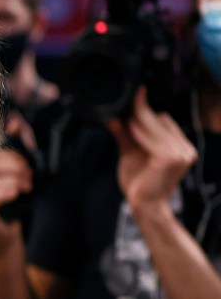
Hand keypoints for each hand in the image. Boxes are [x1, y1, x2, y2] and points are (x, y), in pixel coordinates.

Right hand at [0, 148, 32, 250]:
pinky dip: (3, 192)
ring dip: (13, 179)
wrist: (0, 233)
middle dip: (14, 166)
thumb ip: (8, 146)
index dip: (10, 155)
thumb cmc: (3, 200)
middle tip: (29, 174)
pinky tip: (14, 192)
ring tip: (27, 185)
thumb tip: (15, 123)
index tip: (26, 163)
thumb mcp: (7, 172)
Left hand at [107, 87, 195, 214]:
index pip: (164, 120)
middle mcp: (185, 148)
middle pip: (161, 119)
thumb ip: (124, 136)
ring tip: (124, 118)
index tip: (137, 93)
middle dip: (142, 112)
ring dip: (139, 120)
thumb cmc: (139, 182)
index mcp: (180, 146)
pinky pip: (152, 138)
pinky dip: (140, 132)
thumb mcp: (131, 154)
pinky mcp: (171, 158)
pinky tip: (129, 128)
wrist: (144, 206)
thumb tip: (111, 118)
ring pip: (156, 126)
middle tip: (127, 101)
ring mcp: (181, 153)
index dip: (147, 109)